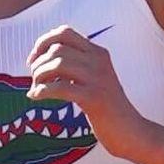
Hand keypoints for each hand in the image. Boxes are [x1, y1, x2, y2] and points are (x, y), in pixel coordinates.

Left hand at [25, 26, 152, 163]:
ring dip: (39, 76)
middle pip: (57, 48)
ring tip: (36, 89)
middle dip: (38, 62)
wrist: (129, 131)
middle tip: (34, 79)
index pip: (65, 32)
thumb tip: (39, 60)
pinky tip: (36, 97)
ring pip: (57, 64)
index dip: (43, 42)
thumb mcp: (93, 78)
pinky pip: (59, 87)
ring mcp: (97, 79)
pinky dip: (42, 91)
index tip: (33, 59)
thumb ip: (75, 66)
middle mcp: (98, 61)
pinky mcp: (93, 98)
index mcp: (98, 53)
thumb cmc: (106, 108)